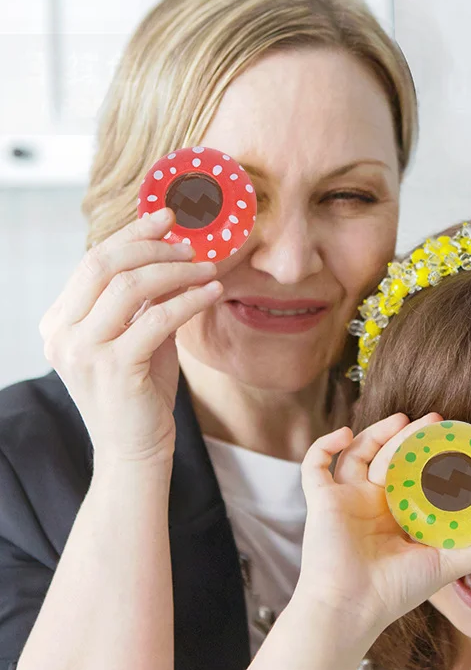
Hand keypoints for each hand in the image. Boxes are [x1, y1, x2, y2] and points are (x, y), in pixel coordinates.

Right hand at [39, 208, 221, 463]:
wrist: (134, 451)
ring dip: (177, 271)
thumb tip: (174, 256)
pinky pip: (158, 318)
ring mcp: (83, 351)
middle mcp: (62, 333)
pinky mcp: (114, 368)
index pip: (93, 261)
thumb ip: (146, 301)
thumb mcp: (138, 337)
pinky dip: (190, 300)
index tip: (166, 218)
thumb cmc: (139, 393)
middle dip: (153, 246)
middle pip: (105, 264)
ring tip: (208, 269)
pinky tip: (213, 292)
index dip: (132, 235)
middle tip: (191, 245)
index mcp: (60, 321)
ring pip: (132, 286)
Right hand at [295, 413, 470, 637]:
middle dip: (406, 435)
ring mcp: (344, 499)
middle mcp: (369, 502)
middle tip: (433, 420)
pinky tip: (345, 433)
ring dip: (374, 432)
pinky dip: (325, 445)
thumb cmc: (395, 592)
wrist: (353, 608)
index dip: (426, 451)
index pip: (409, 471)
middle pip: (385, 456)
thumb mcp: (445, 564)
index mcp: (395, 513)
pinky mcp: (321, 501)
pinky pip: (314, 466)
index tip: (448, 434)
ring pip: (356, 453)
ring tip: (400, 419)